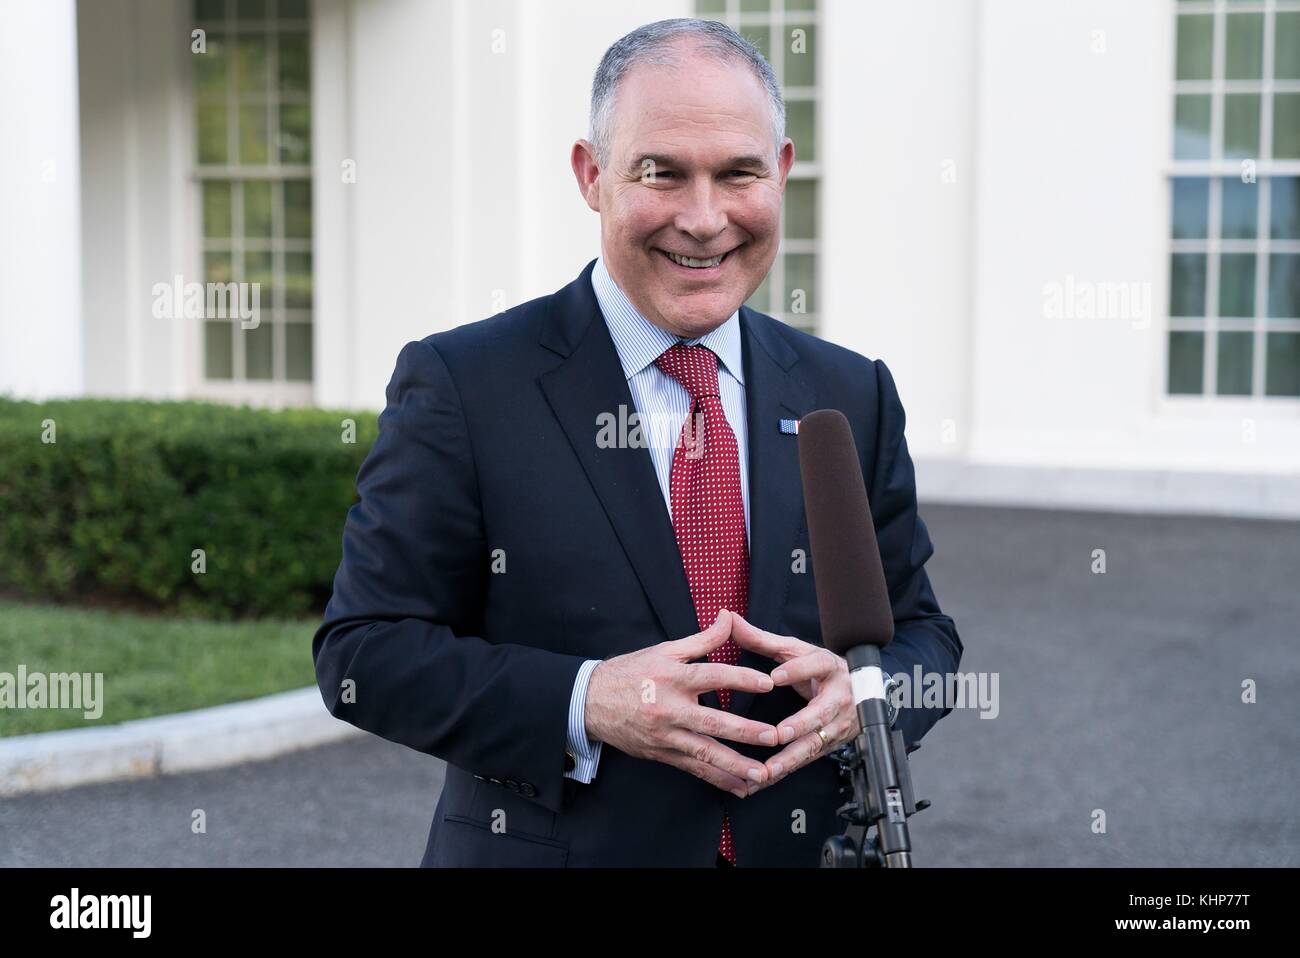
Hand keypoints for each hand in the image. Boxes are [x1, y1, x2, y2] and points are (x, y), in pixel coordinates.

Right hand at [584, 610, 779, 797]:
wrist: (589, 702)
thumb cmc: (630, 673)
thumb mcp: (664, 651)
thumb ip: (702, 639)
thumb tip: (729, 617)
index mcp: (673, 678)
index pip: (712, 676)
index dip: (741, 679)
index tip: (768, 683)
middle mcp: (670, 708)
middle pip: (713, 722)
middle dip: (746, 732)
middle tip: (774, 737)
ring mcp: (665, 735)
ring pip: (705, 753)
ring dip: (735, 765)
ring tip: (762, 774)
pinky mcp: (661, 754)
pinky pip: (693, 769)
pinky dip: (717, 780)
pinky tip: (739, 788)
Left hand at [727, 613, 861, 789]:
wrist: (860, 690)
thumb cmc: (818, 667)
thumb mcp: (795, 650)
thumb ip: (761, 638)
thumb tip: (728, 618)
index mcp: (829, 666)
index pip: (815, 666)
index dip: (796, 671)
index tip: (774, 678)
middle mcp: (838, 696)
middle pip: (821, 712)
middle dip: (800, 726)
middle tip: (778, 734)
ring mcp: (838, 724)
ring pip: (815, 743)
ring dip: (791, 759)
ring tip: (766, 771)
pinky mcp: (831, 745)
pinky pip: (807, 760)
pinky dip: (785, 772)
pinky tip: (762, 781)